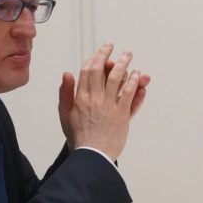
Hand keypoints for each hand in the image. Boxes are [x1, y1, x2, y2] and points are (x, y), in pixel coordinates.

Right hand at [57, 42, 150, 159]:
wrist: (92, 155)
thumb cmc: (79, 137)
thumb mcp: (65, 114)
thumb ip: (65, 93)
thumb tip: (67, 73)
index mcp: (80, 98)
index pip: (88, 71)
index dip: (95, 59)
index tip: (101, 52)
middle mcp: (95, 99)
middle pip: (102, 70)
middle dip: (108, 55)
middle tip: (114, 46)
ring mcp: (110, 106)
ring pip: (118, 78)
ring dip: (124, 64)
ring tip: (128, 55)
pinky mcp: (122, 114)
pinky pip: (129, 93)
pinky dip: (134, 82)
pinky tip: (138, 75)